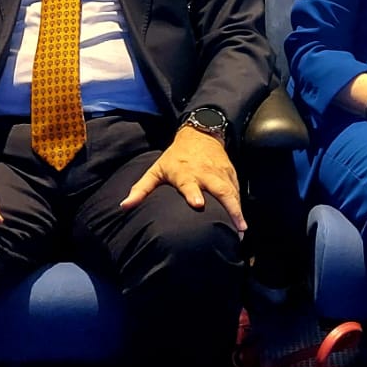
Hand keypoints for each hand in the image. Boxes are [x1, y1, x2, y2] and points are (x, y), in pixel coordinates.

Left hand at [119, 126, 243, 232]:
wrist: (199, 135)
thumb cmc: (174, 158)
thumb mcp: (156, 170)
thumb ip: (141, 189)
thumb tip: (124, 206)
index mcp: (185, 173)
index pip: (190, 184)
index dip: (193, 193)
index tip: (198, 204)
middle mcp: (205, 173)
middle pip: (220, 190)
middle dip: (230, 208)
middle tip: (236, 228)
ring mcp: (221, 174)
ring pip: (232, 192)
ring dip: (238, 211)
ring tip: (241, 230)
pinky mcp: (231, 174)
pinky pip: (237, 191)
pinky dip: (240, 206)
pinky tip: (241, 222)